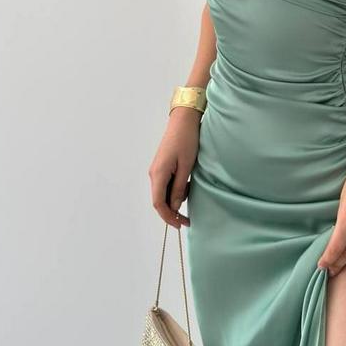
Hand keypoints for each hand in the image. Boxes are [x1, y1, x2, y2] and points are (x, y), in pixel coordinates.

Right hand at [148, 107, 200, 228]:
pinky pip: (166, 184)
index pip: (159, 203)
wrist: (183, 121)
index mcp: (158, 174)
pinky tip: (187, 187)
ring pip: (163, 193)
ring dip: (175, 200)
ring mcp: (157, 169)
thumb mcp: (187, 166)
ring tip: (191, 198)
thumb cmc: (186, 140)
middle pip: (160, 200)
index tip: (179, 225)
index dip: (168, 217)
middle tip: (188, 220)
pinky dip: (176, 190)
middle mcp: (154, 173)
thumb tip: (176, 206)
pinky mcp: (162, 166)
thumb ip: (180, 187)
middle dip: (172, 212)